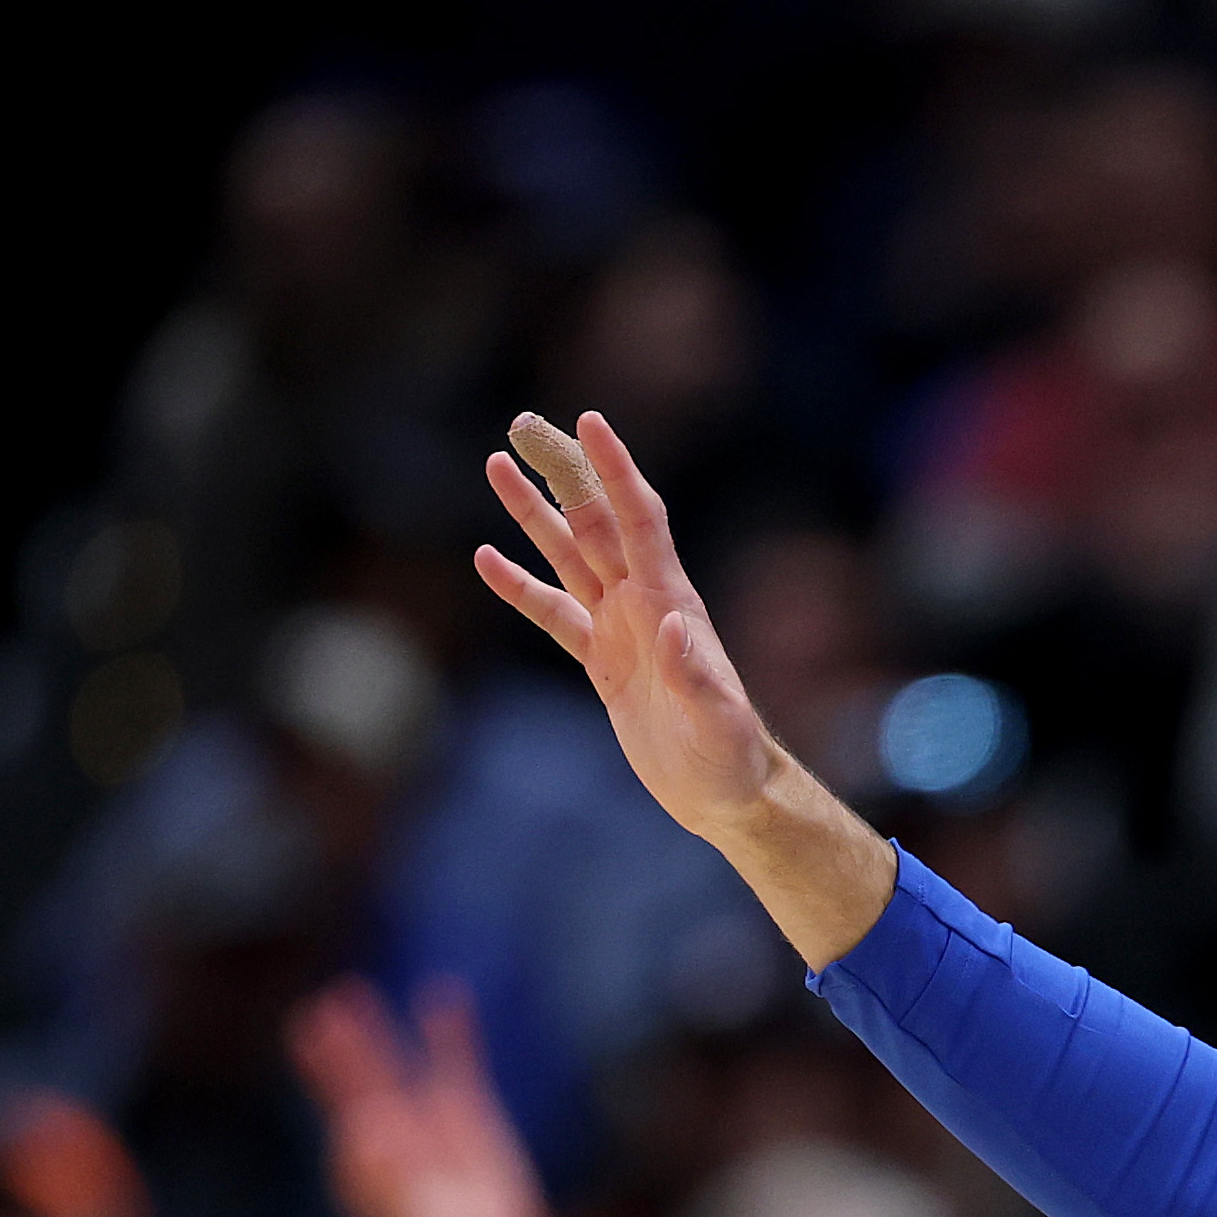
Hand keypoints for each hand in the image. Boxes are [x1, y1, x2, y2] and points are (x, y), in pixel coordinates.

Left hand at [295, 976, 544, 1216]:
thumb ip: (391, 1187)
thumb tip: (365, 1137)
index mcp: (365, 1175)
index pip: (350, 1134)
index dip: (344, 1111)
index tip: (358, 1110)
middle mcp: (388, 1142)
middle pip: (358, 1089)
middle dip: (337, 1055)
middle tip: (313, 1016)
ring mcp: (425, 1123)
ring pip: (395, 1069)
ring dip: (373, 1033)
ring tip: (350, 992)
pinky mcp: (467, 1113)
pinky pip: (457, 1063)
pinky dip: (451, 1033)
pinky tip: (446, 995)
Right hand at [482, 412, 893, 965]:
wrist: (724, 794)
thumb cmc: (731, 758)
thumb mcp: (718, 722)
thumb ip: (695, 675)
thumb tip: (669, 624)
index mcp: (671, 601)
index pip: (639, 520)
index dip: (615, 471)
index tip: (589, 421)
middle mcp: (643, 602)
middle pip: (595, 521)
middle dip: (562, 473)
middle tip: (521, 424)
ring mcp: (619, 628)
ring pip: (569, 555)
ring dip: (534, 514)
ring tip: (495, 466)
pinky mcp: (601, 661)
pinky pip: (553, 613)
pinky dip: (520, 586)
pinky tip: (486, 558)